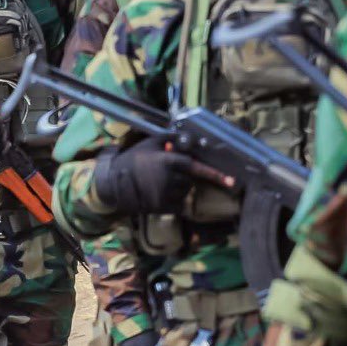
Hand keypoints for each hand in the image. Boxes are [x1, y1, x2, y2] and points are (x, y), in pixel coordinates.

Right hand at [98, 136, 228, 213]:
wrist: (115, 181)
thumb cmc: (134, 159)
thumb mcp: (151, 143)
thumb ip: (170, 139)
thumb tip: (189, 137)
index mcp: (168, 162)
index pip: (196, 167)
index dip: (214, 174)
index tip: (231, 181)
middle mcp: (169, 179)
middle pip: (190, 180)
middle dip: (184, 177)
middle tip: (166, 173)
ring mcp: (166, 195)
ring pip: (185, 193)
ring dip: (179, 188)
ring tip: (160, 183)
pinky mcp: (162, 208)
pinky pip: (178, 205)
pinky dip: (175, 200)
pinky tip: (160, 193)